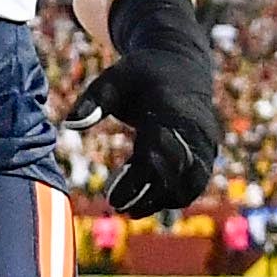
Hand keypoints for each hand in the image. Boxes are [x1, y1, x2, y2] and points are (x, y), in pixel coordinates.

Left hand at [68, 58, 220, 220]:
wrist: (180, 65)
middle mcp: (195, 130)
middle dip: (149, 194)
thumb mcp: (114, 79)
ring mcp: (205, 144)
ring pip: (190, 185)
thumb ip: (94, 101)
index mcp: (173, 110)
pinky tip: (141, 206)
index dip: (139, 174)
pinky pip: (193, 185)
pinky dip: (170, 198)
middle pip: (180, 173)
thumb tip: (70, 125)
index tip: (113, 196)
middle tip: (116, 205)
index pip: (161, 148)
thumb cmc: (142, 74)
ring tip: (127, 211)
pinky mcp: (206, 155)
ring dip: (160, 201)